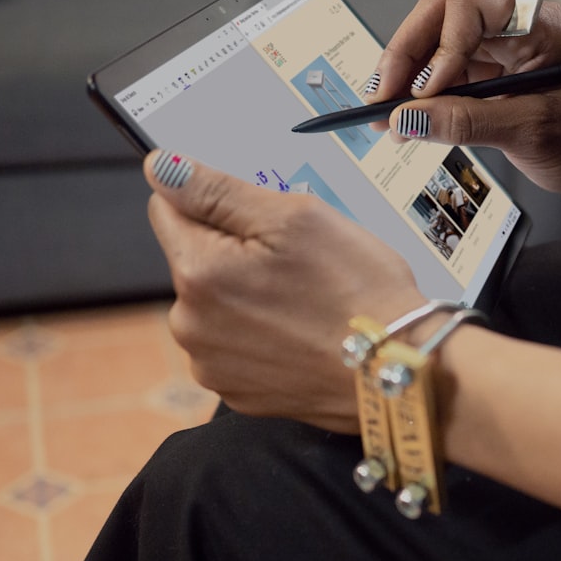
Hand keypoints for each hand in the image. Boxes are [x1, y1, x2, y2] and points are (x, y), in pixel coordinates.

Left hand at [143, 150, 425, 432]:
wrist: (399, 369)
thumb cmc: (358, 291)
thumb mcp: (295, 218)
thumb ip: (218, 190)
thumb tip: (161, 166)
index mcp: (198, 271)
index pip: (168, 208)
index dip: (215, 202)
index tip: (257, 215)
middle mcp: (191, 324)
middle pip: (195, 261)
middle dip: (235, 252)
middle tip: (298, 262)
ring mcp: (213, 366)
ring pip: (216, 306)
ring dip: (249, 297)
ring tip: (306, 302)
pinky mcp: (239, 394)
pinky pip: (237, 347)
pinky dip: (263, 337)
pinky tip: (304, 334)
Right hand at [366, 0, 560, 201]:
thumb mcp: (526, 132)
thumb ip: (465, 122)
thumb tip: (406, 118)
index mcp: (535, 25)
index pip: (467, 7)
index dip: (437, 45)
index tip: (424, 91)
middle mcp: (511, 27)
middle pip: (438, 18)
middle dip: (405, 56)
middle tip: (380, 97)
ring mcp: (493, 48)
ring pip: (430, 45)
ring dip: (403, 79)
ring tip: (383, 116)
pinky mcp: (480, 73)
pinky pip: (436, 74)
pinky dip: (415, 98)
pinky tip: (400, 120)